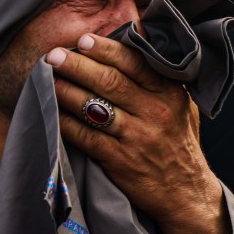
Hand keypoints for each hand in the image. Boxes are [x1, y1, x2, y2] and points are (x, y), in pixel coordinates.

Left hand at [46, 33, 233, 233]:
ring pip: (94, 106)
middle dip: (77, 64)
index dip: (105, 49)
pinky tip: (53, 112)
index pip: (134, 62)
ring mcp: (136, 137)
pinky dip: (66, 122)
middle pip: (109, 81)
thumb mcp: (182, 106)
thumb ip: (160, 78)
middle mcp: (154, 112)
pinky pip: (85, 136)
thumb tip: (133, 44)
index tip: (83, 40)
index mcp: (169, 93)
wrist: (186, 194)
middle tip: (53, 55)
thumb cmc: (179, 143)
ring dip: (66, 90)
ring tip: (47, 78)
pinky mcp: (120, 160)